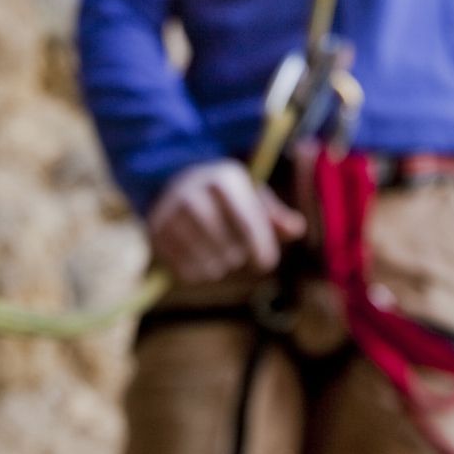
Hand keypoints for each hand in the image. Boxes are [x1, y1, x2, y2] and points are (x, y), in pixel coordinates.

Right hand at [147, 160, 306, 284]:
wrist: (172, 181)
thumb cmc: (225, 194)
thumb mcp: (251, 195)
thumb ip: (276, 215)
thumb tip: (297, 229)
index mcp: (224, 179)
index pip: (248, 223)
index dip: (261, 248)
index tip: (266, 262)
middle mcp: (193, 195)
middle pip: (231, 251)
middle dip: (238, 255)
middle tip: (232, 244)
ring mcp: (170, 216)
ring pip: (211, 267)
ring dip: (219, 265)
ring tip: (215, 247)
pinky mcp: (156, 236)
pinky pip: (188, 274)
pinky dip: (198, 272)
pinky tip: (197, 253)